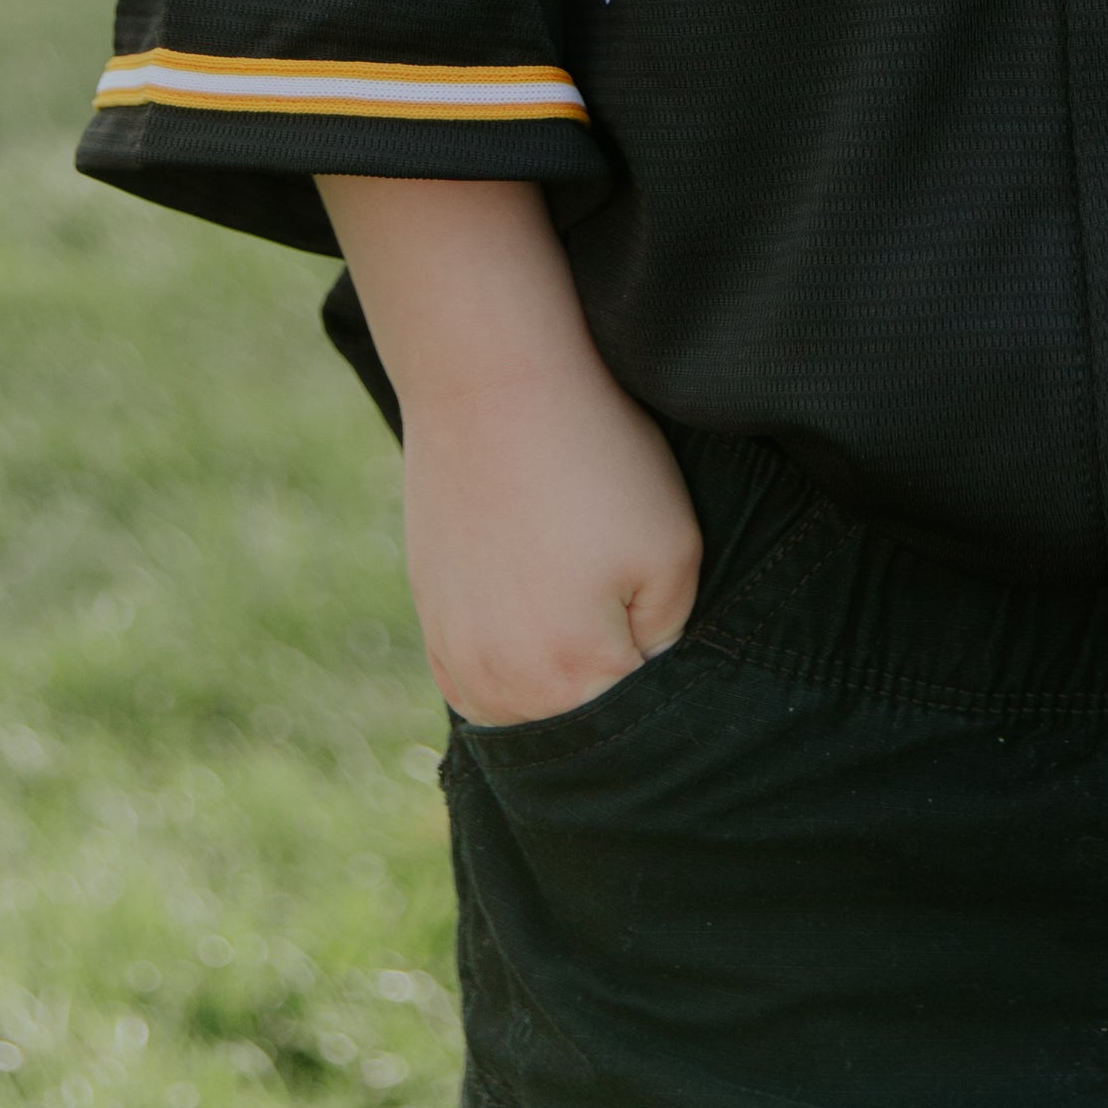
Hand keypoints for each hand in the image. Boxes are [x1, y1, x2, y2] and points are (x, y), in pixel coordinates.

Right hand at [320, 175, 701, 729]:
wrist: (493, 385)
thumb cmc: (598, 459)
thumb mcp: (676, 548)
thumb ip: (672, 636)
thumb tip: (646, 672)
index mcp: (578, 677)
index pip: (643, 716)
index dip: (663, 668)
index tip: (660, 617)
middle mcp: (508, 690)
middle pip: (583, 722)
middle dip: (609, 676)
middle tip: (619, 598)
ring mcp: (459, 659)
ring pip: (529, 710)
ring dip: (555, 679)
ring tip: (571, 593)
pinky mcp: (430, 625)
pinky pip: (478, 683)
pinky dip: (508, 663)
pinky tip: (529, 606)